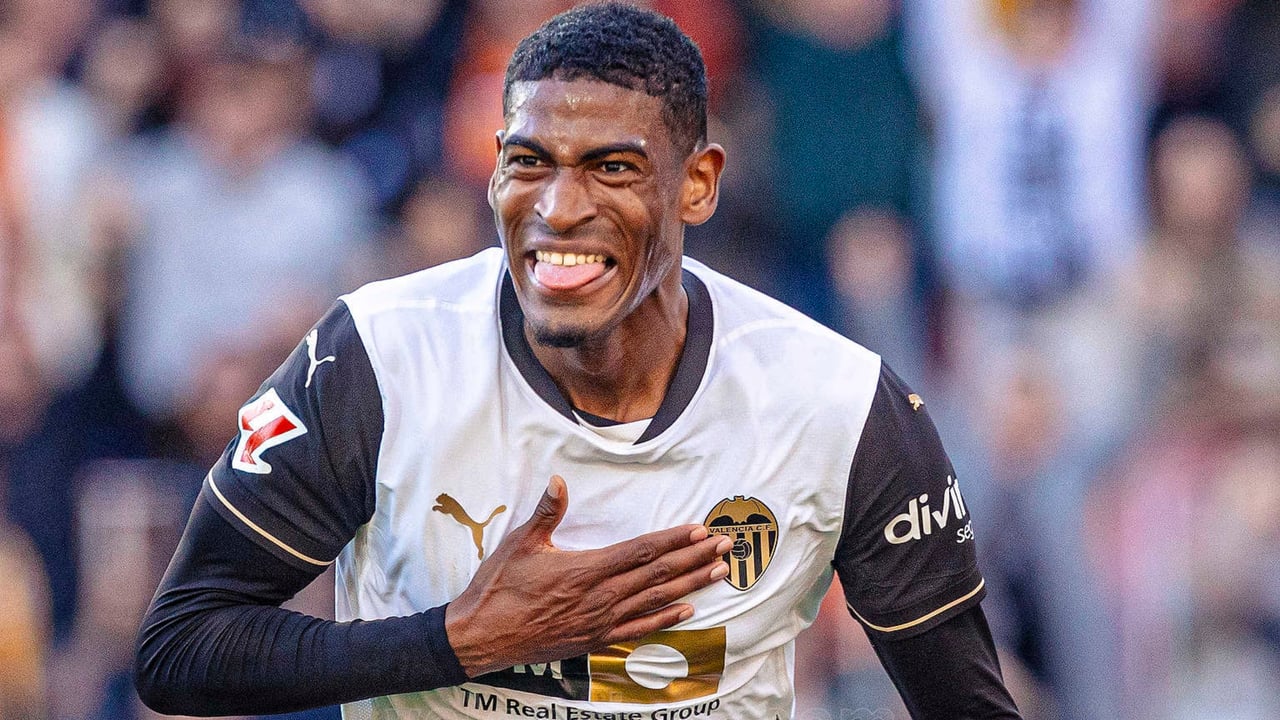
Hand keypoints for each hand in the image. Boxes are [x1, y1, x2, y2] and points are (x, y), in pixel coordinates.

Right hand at [444, 475, 731, 676]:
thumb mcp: (520, 543)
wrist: (482, 637)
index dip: (674, 540)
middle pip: (658, 574)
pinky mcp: (595, 639)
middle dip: (695, 559)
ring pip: (656, 601)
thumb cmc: (499, 587)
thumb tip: (558, 480)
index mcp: (586, 569)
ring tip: (718, 573)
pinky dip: (666, 619)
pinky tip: (687, 610)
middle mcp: (600, 597)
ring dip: (691, 586)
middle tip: (725, 546)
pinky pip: (639, 628)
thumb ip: (546, 512)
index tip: (699, 530)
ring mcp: (600, 621)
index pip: (641, 551)